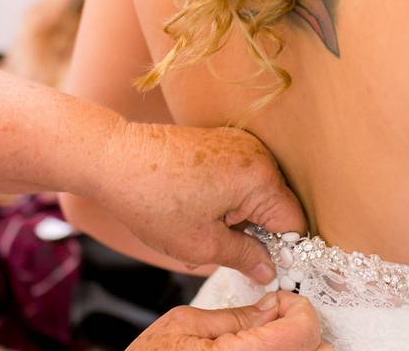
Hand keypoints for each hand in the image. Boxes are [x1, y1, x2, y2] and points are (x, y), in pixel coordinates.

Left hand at [93, 121, 306, 283]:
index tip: (267, 268)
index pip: (294, 222)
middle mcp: (256, 154)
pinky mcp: (220, 141)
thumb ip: (244, 257)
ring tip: (204, 228)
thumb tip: (268, 268)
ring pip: (256, 193)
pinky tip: (198, 209)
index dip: (284, 251)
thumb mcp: (202, 244)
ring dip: (239, 216)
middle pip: (276, 205)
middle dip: (257, 233)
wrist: (114, 159)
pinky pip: (239, 177)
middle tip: (223, 250)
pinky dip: (227, 197)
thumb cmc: (153, 199)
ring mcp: (238, 144)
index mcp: (260, 178)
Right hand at [128, 292, 331, 350]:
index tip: (280, 301)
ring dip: (298, 348)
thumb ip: (235, 316)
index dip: (297, 306)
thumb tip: (271, 306)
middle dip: (302, 329)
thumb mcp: (184, 326)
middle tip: (276, 321)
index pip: (305, 328)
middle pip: (318, 350)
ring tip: (268, 340)